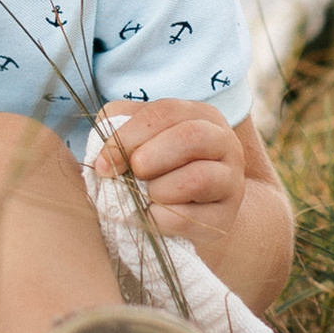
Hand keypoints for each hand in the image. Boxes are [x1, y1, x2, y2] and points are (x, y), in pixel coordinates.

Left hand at [93, 98, 249, 242]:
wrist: (191, 213)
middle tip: (133, 173)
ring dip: (160, 189)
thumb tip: (106, 140)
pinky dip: (164, 219)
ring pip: (199, 178)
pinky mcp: (225, 218)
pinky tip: (152, 217)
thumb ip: (119, 127)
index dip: (129, 136)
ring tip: (147, 196)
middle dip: (152, 156)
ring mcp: (230, 182)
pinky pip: (194, 218)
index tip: (103, 163)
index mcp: (201, 116)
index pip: (165, 113)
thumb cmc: (157, 169)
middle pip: (191, 136)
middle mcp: (224, 144)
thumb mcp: (140, 139)